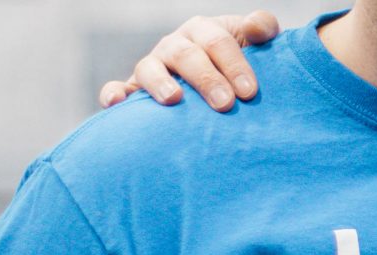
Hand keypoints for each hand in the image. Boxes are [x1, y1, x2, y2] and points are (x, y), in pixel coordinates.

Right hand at [98, 11, 280, 111]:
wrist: (222, 84)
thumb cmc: (242, 62)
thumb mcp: (255, 42)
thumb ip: (262, 29)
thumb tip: (254, 28)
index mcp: (204, 31)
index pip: (217, 43)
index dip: (234, 65)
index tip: (250, 91)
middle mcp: (175, 45)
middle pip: (186, 56)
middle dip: (206, 79)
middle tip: (225, 103)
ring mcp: (154, 66)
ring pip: (149, 68)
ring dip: (160, 83)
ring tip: (174, 99)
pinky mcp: (136, 88)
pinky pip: (119, 87)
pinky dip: (114, 93)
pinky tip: (116, 102)